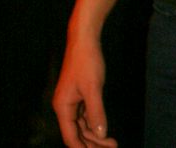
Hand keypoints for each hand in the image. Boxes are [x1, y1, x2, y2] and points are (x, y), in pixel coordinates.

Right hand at [53, 33, 117, 147]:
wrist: (85, 39)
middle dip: (93, 144)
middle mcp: (64, 107)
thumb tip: (101, 135)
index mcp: (62, 107)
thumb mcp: (93, 88)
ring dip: (95, 136)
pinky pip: (85, 116)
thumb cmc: (87, 61)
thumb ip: (96, 112)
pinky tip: (104, 129)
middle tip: (113, 147)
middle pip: (77, 134)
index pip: (71, 138)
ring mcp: (71, 102)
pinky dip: (94, 124)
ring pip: (82, 126)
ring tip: (112, 142)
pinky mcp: (79, 96)